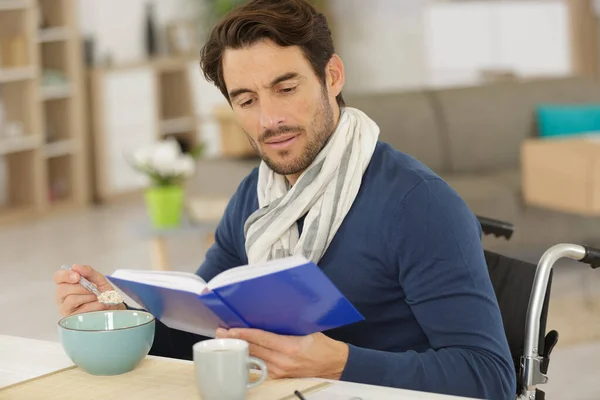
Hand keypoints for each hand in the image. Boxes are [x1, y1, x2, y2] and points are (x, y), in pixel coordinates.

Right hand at [54, 264, 125, 316]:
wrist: (113, 307)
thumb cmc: (103, 293)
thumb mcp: (98, 279)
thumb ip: (88, 272)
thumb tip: (75, 267)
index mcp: (67, 284)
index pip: (57, 277)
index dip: (65, 275)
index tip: (77, 276)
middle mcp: (62, 297)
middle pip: (62, 289)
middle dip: (81, 287)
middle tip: (93, 289)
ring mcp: (66, 309)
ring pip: (71, 299)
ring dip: (88, 296)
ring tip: (97, 297)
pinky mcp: (73, 320)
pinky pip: (81, 310)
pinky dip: (93, 305)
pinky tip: (99, 304)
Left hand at [216, 328, 348, 379]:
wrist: (334, 364)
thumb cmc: (322, 344)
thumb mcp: (306, 329)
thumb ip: (286, 326)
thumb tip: (268, 315)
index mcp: (290, 347)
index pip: (261, 338)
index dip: (243, 334)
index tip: (230, 329)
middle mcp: (283, 361)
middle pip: (253, 349)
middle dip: (236, 341)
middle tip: (221, 332)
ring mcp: (280, 371)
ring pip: (253, 358)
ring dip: (240, 349)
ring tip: (228, 340)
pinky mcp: (279, 376)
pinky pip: (260, 366)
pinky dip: (250, 358)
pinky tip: (241, 351)